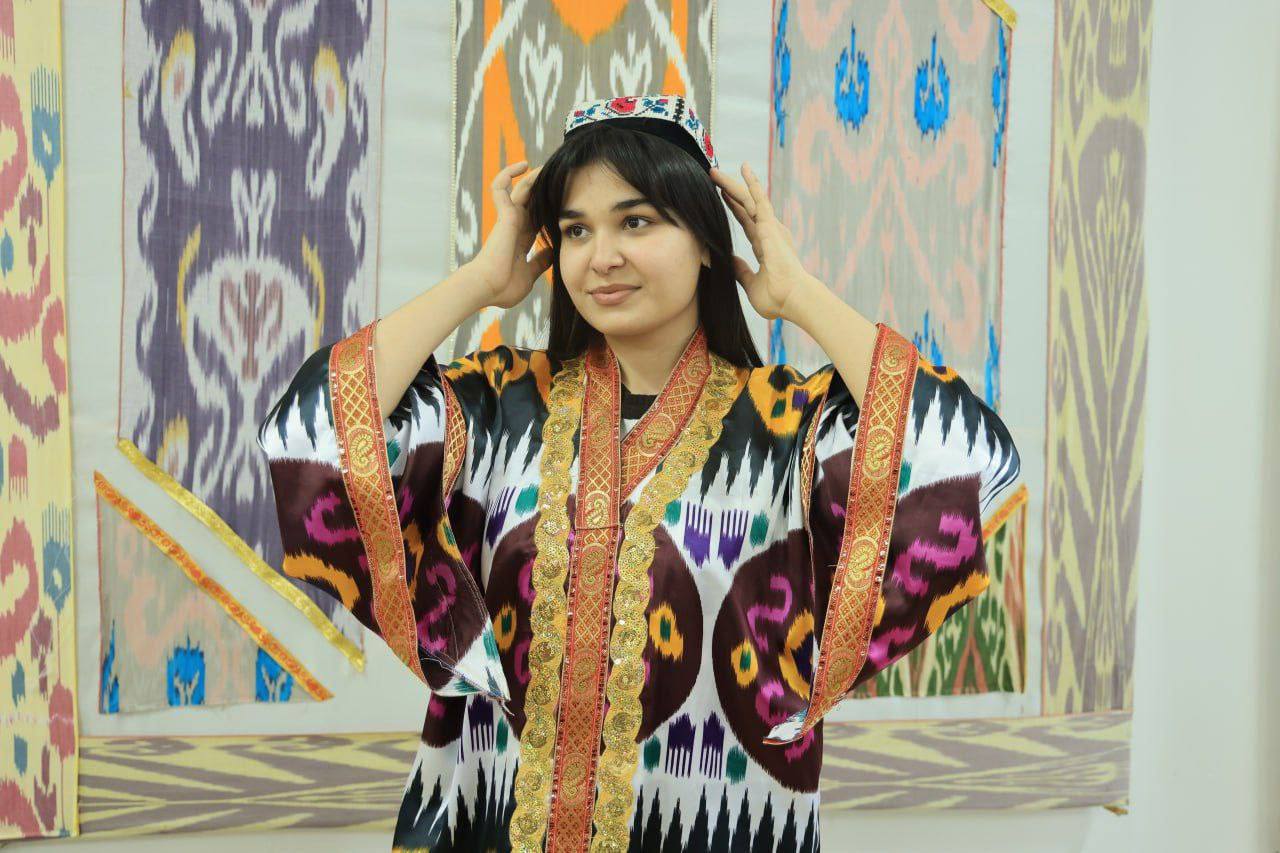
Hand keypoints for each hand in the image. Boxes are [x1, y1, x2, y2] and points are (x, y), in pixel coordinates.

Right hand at [465, 161, 553, 309]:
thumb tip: (551, 252)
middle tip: (561, 176)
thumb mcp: (529, 275)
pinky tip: (524, 165)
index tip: (566, 201)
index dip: (550, 209)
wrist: (487, 288)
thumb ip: (540, 262)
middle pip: (532, 200)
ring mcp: (509, 219)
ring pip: (521, 189)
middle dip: (545, 189)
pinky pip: (501, 187)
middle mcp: (516, 226)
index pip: (539, 218)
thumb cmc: (504, 288)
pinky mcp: (504, 214)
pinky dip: (509, 173)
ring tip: (549, 165)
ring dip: (533, 176)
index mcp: (522, 239)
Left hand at [710, 162, 819, 321]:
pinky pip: (760, 200)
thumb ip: (741, 271)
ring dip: (732, 184)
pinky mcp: (771, 226)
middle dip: (729, 190)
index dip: (733, 207)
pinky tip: (744, 169)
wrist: (793, 299)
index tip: (721, 195)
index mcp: (764, 245)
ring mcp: (770, 228)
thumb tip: (730, 260)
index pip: (745, 220)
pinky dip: (752, 184)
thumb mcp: (751, 285)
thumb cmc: (778, 298)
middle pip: (745, 206)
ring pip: (748, 199)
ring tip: (715, 170)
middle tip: (712, 176)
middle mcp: (768, 232)